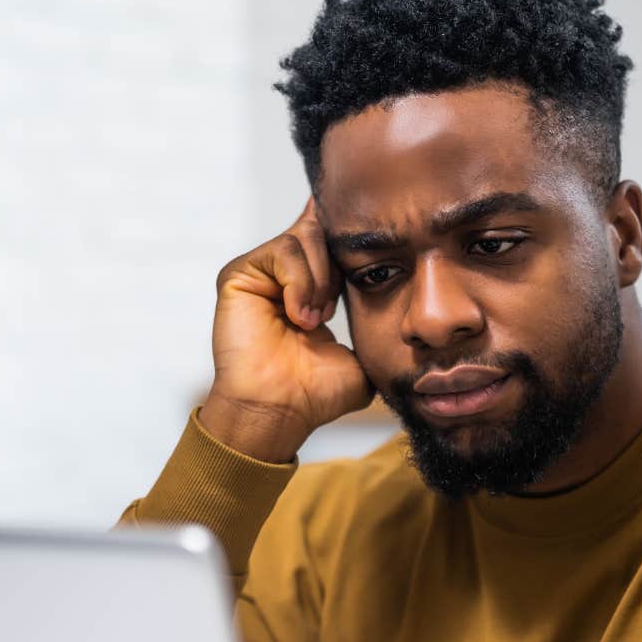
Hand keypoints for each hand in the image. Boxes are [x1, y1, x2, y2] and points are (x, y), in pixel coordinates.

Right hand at [203, 199, 374, 462]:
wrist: (281, 410)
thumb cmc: (316, 392)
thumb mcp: (362, 346)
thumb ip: (375, 312)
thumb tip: (402, 293)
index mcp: (310, 286)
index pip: (333, 240)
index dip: (352, 244)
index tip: (368, 260)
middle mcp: (283, 274)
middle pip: (321, 230)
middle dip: (336, 268)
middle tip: (329, 313)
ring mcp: (260, 273)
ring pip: (304, 238)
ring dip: (319, 280)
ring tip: (313, 320)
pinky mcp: (239, 275)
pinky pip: (282, 251)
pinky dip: (299, 282)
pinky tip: (298, 317)